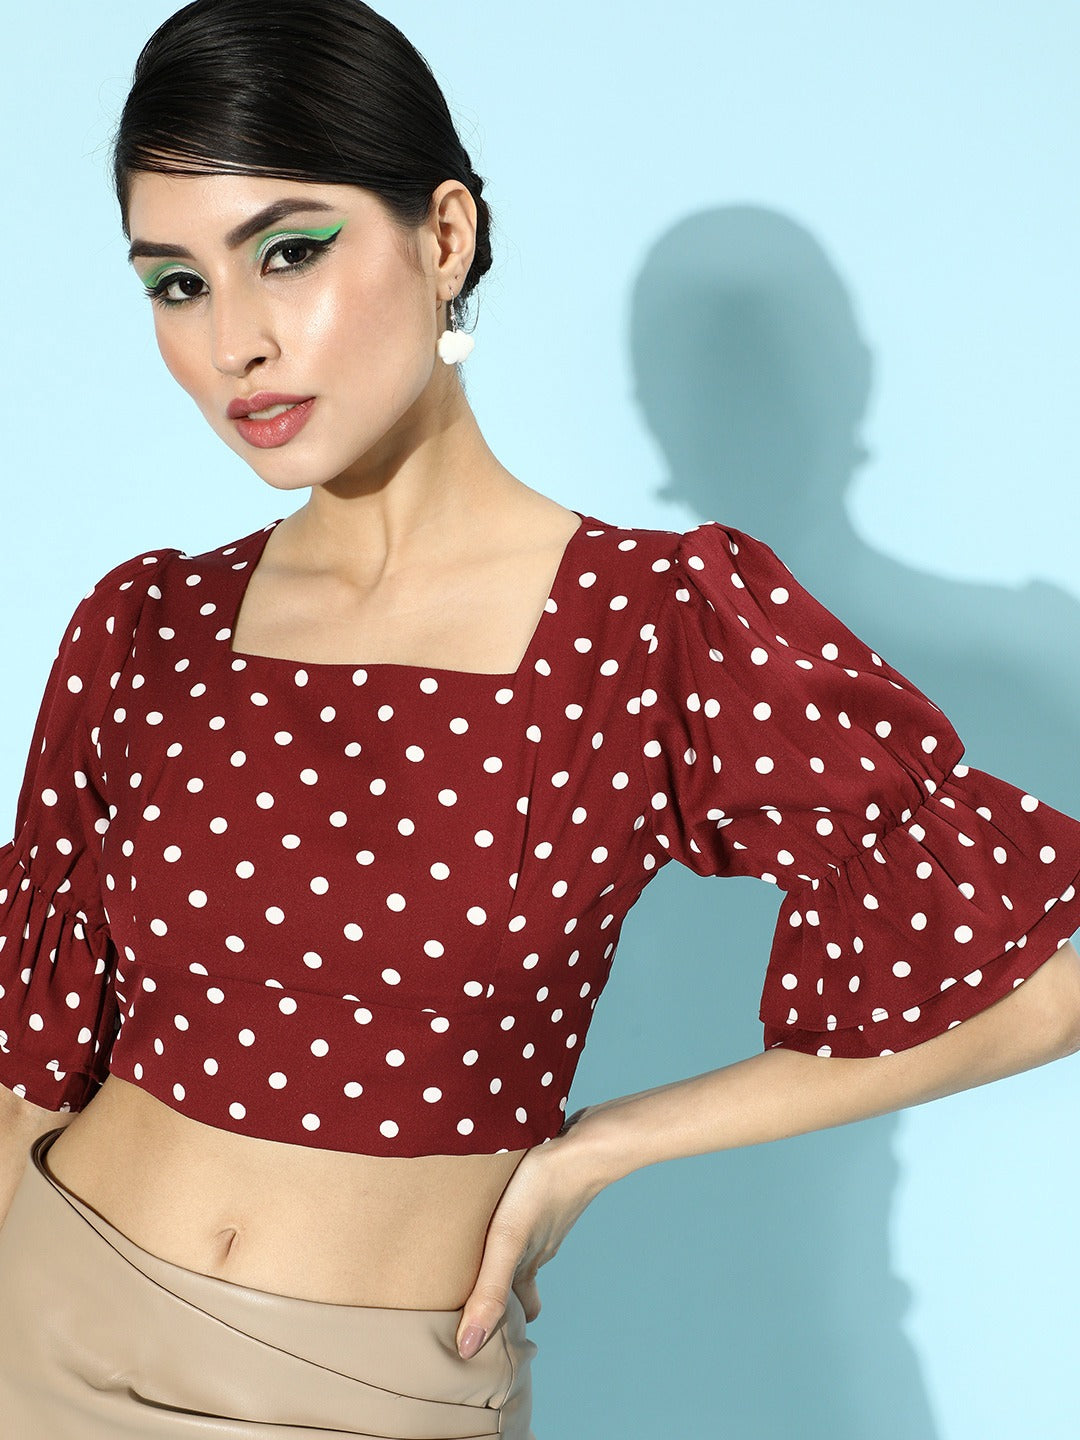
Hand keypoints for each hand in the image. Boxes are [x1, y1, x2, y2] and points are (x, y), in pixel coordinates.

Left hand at [454, 1103, 607, 1358]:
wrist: (585, 1143)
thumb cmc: (543, 1190)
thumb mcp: (507, 1242)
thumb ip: (489, 1291)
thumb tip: (469, 1349)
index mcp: (528, 1264)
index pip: (520, 1308)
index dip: (505, 1323)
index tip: (486, 1334)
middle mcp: (539, 1245)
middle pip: (521, 1279)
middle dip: (505, 1292)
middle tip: (480, 1298)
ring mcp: (546, 1216)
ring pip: (525, 1246)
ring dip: (505, 1255)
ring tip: (478, 1252)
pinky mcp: (547, 1188)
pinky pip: (529, 1214)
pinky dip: (513, 1221)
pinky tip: (499, 1202)